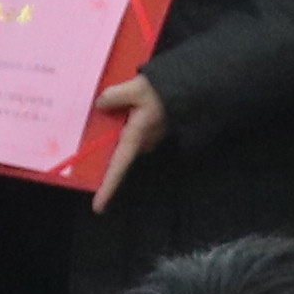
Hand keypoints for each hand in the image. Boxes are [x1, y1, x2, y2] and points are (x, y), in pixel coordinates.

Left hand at [88, 77, 168, 201]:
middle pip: (122, 150)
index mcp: (137, 136)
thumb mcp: (136, 88)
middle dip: (113, 139)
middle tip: (104, 116)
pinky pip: (139, 129)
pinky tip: (135, 103)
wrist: (194, 86)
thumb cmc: (165, 91)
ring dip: (125, 124)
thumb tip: (101, 104)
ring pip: (131, 138)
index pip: (119, 167)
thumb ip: (114, 96)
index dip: (108, 188)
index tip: (99, 207)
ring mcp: (154, 136)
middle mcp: (146, 142)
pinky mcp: (159, 128)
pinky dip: (133, 119)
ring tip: (124, 103)